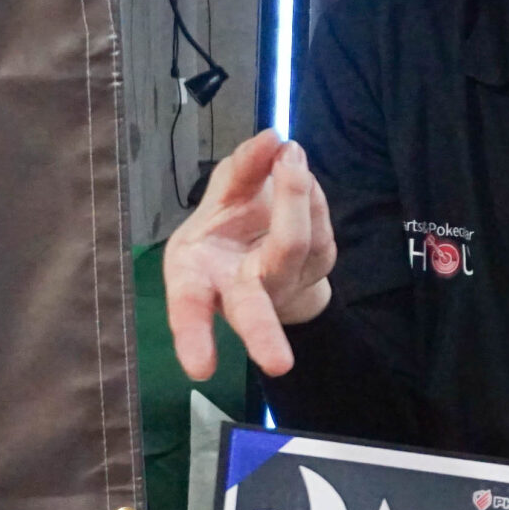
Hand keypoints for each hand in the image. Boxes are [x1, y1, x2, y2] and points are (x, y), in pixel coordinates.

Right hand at [163, 129, 335, 379]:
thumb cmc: (230, 223)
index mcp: (197, 280)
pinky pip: (319, 223)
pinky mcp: (319, 266)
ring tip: (287, 155)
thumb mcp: (221, 193)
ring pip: (295, 244)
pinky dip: (309, 191)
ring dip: (293, 194)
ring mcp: (284, 283)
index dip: (193, 339)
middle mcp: (240, 291)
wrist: (266, 238)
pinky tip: (296, 174)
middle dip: (264, 336)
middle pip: (253, 313)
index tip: (200, 369)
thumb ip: (241, 168)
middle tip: (278, 364)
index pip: (190, 312)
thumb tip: (270, 140)